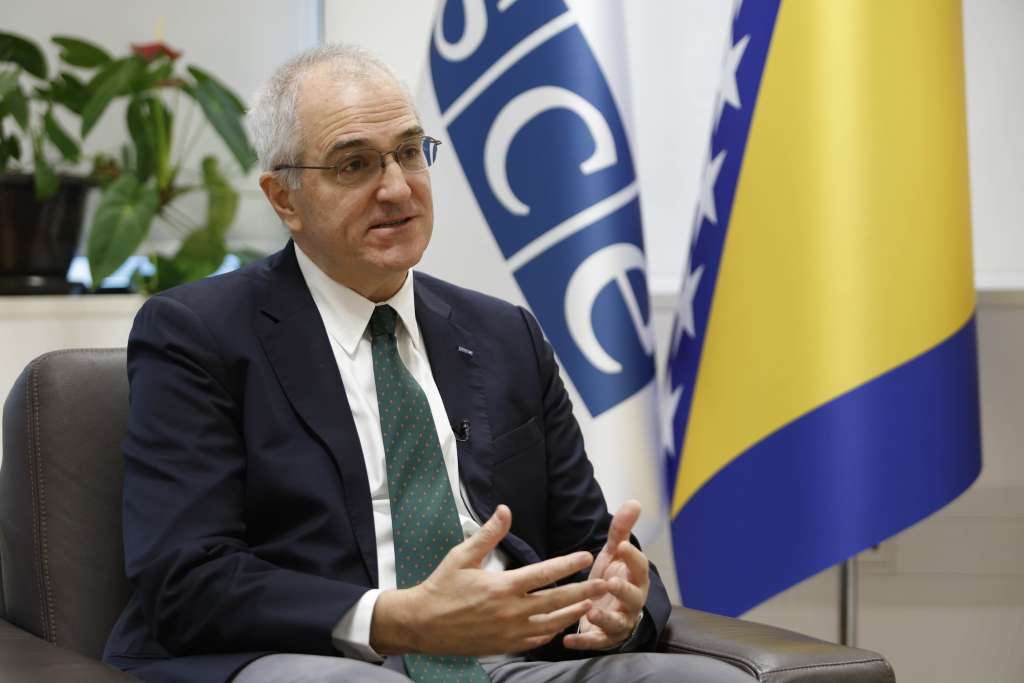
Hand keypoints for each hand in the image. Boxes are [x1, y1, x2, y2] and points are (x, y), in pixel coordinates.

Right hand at [370, 505, 607, 655]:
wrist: (421, 624)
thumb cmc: (441, 586)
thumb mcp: (462, 555)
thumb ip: (488, 534)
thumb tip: (506, 510)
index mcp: (502, 587)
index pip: (544, 574)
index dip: (568, 564)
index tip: (586, 556)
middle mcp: (510, 611)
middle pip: (557, 601)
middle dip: (585, 592)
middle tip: (606, 585)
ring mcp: (509, 632)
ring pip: (551, 624)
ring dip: (574, 614)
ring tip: (591, 604)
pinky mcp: (504, 646)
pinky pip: (536, 641)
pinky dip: (552, 632)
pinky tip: (561, 625)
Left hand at [563, 499, 649, 650]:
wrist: (608, 609)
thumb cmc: (612, 578)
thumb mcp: (615, 554)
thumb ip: (621, 531)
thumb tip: (634, 502)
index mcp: (635, 579)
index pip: (639, 567)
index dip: (631, 556)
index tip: (619, 545)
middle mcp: (631, 602)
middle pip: (633, 597)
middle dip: (623, 590)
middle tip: (610, 581)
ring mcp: (619, 622)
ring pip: (616, 623)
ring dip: (604, 618)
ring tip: (591, 612)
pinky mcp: (604, 638)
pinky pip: (595, 642)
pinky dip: (583, 642)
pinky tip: (567, 640)